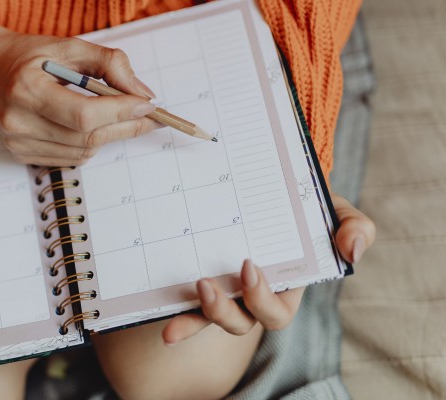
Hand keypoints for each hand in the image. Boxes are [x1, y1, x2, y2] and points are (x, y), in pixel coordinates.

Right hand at [0, 23, 160, 165]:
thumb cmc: (28, 56)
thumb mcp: (68, 46)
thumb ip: (109, 63)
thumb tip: (142, 94)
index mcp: (25, 88)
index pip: (83, 114)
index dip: (121, 112)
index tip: (148, 105)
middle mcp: (17, 121)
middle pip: (86, 137)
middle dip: (125, 126)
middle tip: (149, 116)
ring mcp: (17, 142)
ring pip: (83, 151)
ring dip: (108, 135)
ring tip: (120, 116)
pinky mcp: (20, 154)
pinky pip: (70, 158)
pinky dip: (89, 144)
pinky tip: (90, 126)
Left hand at [161, 194, 375, 344]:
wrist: (274, 184)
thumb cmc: (308, 205)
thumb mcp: (337, 211)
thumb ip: (356, 227)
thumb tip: (352, 250)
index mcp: (285, 288)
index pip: (275, 311)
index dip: (261, 299)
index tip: (248, 266)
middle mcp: (252, 296)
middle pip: (240, 322)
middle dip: (223, 311)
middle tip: (207, 284)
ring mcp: (225, 289)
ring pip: (212, 318)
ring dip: (197, 316)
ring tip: (187, 291)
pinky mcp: (201, 278)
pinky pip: (187, 302)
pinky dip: (178, 313)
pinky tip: (164, 322)